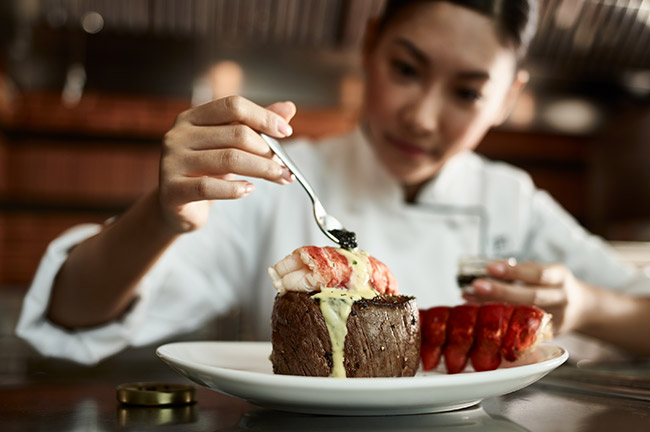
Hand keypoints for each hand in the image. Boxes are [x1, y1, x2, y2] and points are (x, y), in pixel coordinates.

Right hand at [158, 96, 295, 231]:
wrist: (176, 206)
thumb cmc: (206, 172)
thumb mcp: (230, 146)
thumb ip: (256, 126)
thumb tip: (288, 108)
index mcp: (192, 117)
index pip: (232, 106)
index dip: (263, 117)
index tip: (286, 132)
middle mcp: (178, 135)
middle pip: (235, 134)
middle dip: (267, 150)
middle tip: (285, 165)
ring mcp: (172, 161)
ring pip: (228, 160)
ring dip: (262, 169)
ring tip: (281, 177)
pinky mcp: (172, 189)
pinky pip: (209, 186)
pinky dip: (235, 189)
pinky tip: (249, 190)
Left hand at [463, 261, 592, 334]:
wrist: (583, 308)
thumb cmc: (553, 284)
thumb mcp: (545, 270)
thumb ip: (522, 271)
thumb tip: (485, 269)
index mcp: (560, 276)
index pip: (537, 273)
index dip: (514, 272)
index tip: (490, 267)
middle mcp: (561, 298)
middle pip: (531, 296)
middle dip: (501, 292)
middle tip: (476, 285)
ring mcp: (556, 319)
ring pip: (525, 314)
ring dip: (494, 306)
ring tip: (468, 298)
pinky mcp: (547, 335)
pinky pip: (522, 328)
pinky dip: (500, 321)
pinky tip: (479, 315)